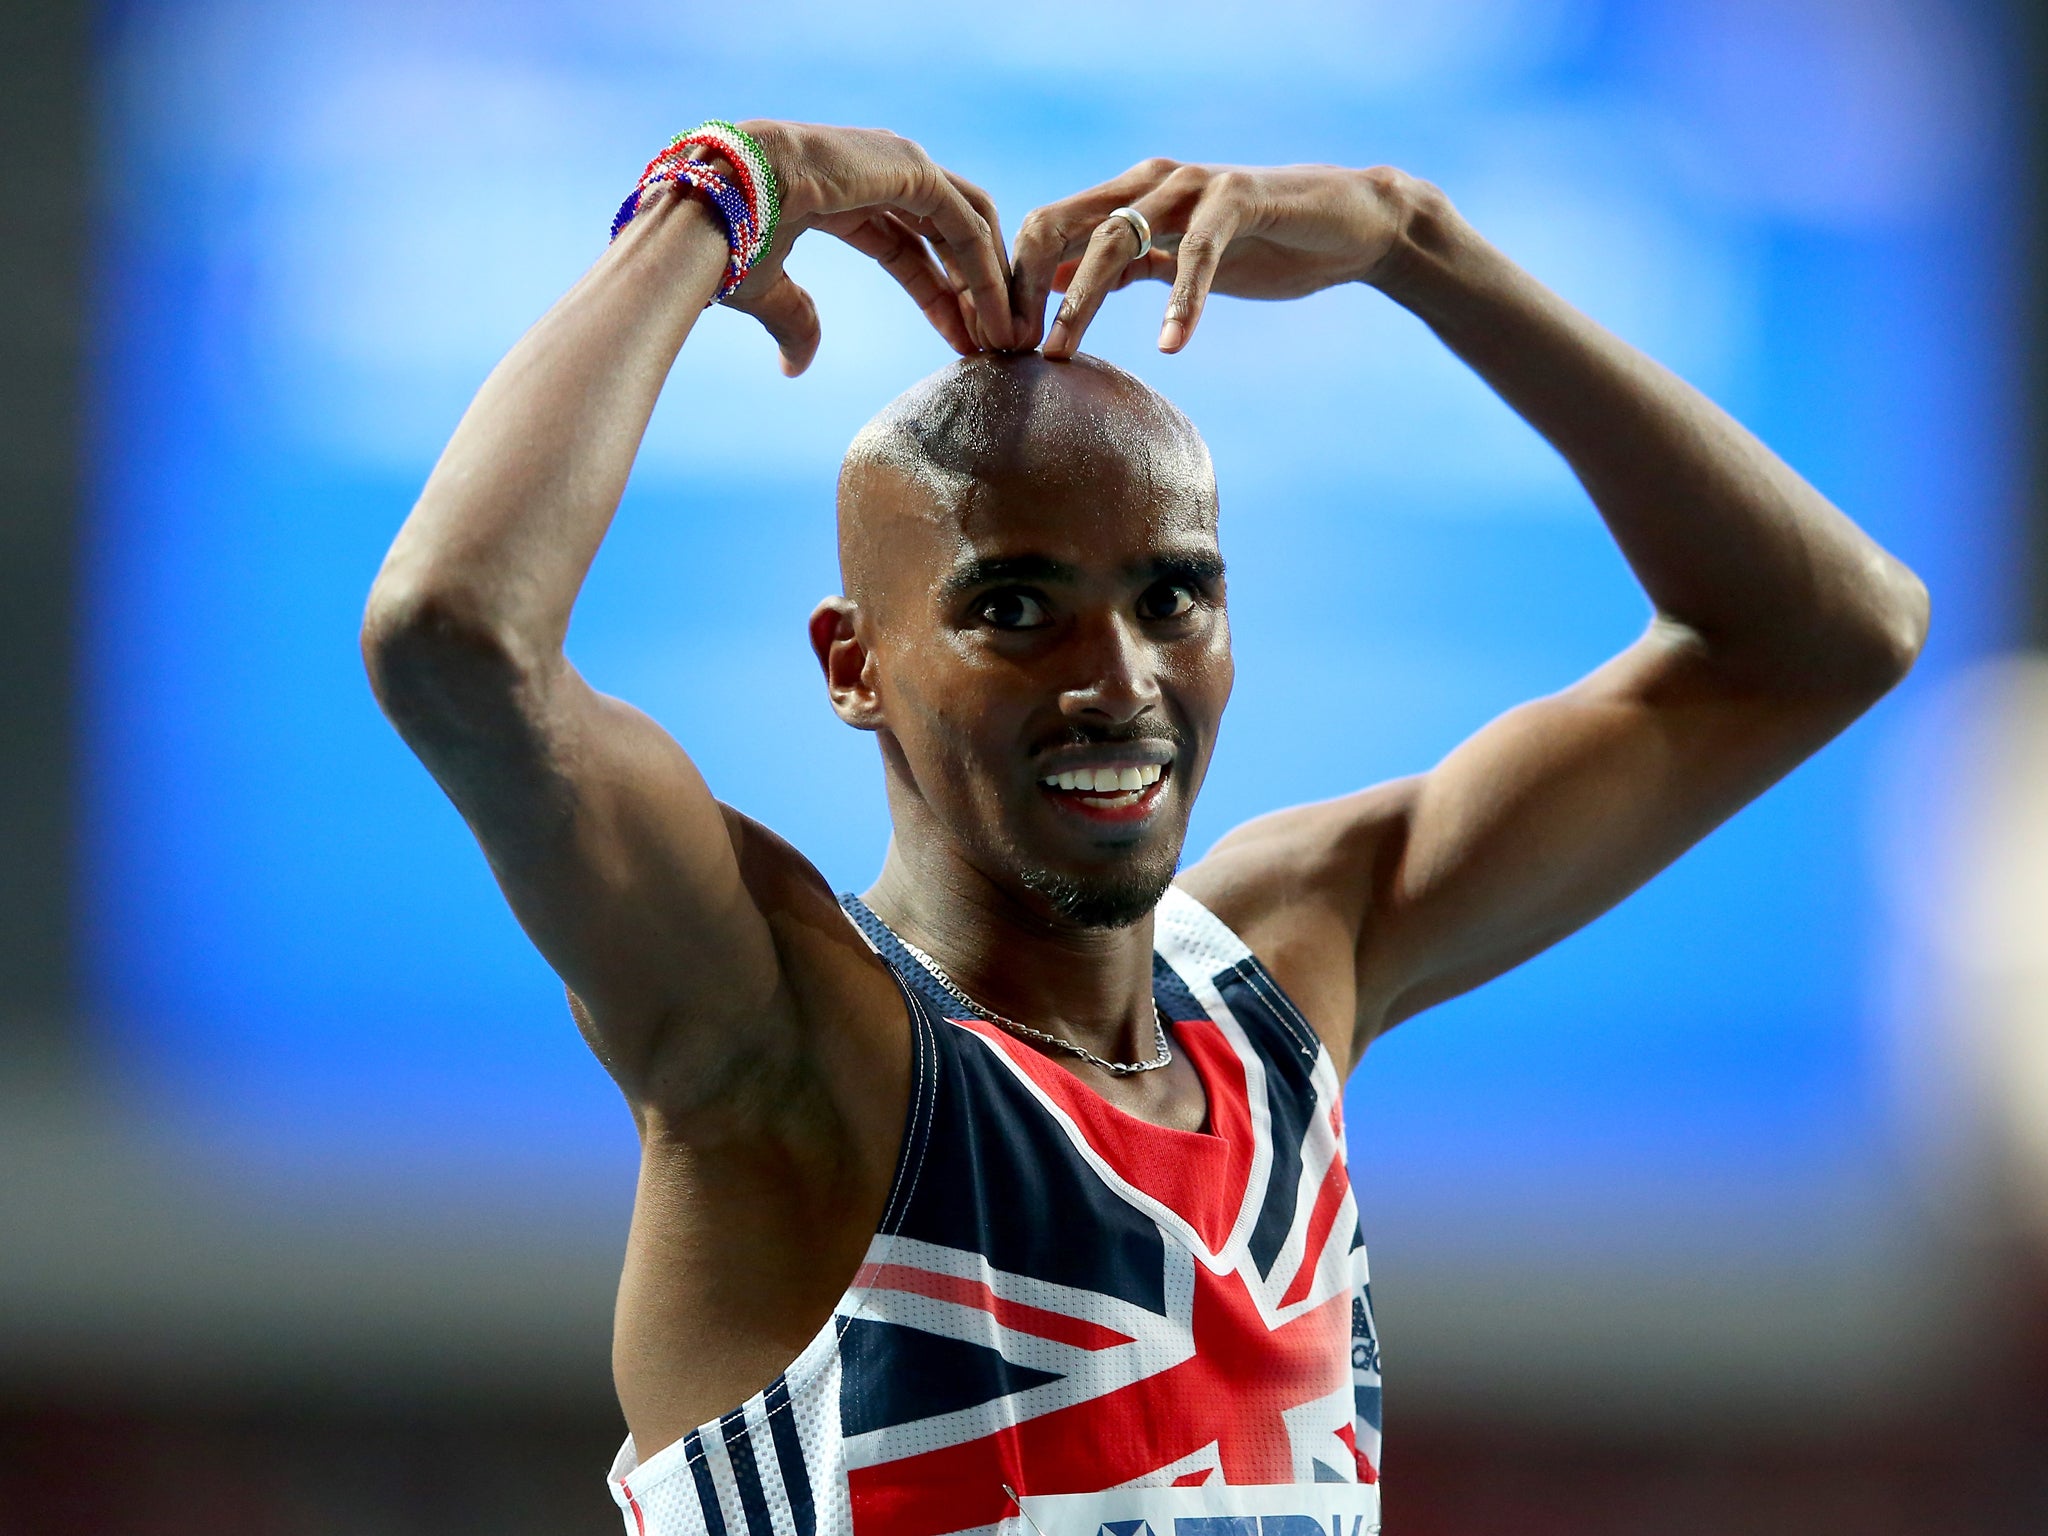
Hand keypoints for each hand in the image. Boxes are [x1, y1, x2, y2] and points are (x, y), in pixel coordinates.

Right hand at [714, 121, 1016, 374]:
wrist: (717, 200)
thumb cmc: (728, 239)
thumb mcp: (768, 290)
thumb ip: (795, 322)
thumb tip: (795, 369)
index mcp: (844, 196)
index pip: (910, 249)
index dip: (938, 297)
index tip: (962, 343)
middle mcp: (878, 173)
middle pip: (948, 236)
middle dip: (974, 290)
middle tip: (995, 344)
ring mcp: (899, 164)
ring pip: (968, 227)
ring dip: (990, 283)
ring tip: (1003, 338)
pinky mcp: (914, 169)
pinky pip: (967, 227)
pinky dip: (986, 271)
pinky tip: (993, 317)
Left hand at [1008, 159, 1414, 357]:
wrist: (1345, 225)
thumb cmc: (1260, 245)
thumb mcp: (1174, 259)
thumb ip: (1121, 265)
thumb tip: (1054, 283)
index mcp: (1129, 194)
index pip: (1046, 227)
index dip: (1015, 281)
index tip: (999, 341)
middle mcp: (1151, 180)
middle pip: (1062, 226)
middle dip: (1027, 291)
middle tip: (1010, 350)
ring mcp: (1192, 186)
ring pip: (1114, 237)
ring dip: (1080, 300)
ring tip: (1059, 353)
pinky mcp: (1238, 200)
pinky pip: (1196, 253)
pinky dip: (1180, 300)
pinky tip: (1169, 344)